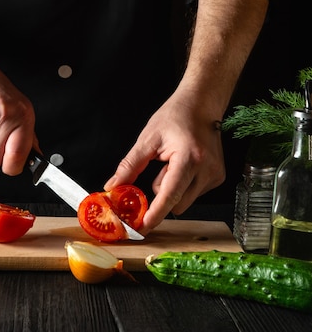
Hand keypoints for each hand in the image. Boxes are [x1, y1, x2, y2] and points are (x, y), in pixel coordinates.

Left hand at [104, 90, 225, 232]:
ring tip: (173, 163)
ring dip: (173, 189)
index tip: (142, 227)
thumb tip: (113, 187)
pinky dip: (184, 184)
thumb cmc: (176, 116)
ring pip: (186, 200)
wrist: (201, 104)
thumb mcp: (148, 139)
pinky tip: (184, 165)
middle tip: (157, 171)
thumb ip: (130, 166)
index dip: (155, 213)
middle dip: (162, 194)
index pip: (170, 194)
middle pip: (177, 202)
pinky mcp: (218, 177)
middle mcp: (207, 169)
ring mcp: (215, 174)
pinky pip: (194, 193)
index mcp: (189, 157)